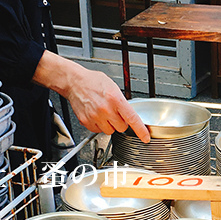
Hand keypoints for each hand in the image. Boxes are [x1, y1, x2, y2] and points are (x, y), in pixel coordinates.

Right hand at [33, 53, 150, 141]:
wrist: (75, 82)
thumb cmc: (93, 82)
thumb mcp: (113, 88)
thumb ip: (122, 102)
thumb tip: (129, 114)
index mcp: (115, 99)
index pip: (132, 119)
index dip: (141, 130)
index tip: (145, 137)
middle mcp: (106, 109)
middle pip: (121, 128)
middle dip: (120, 122)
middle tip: (114, 113)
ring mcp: (95, 116)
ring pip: (109, 131)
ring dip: (109, 125)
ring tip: (104, 113)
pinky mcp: (86, 122)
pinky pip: (98, 131)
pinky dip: (98, 126)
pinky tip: (96, 115)